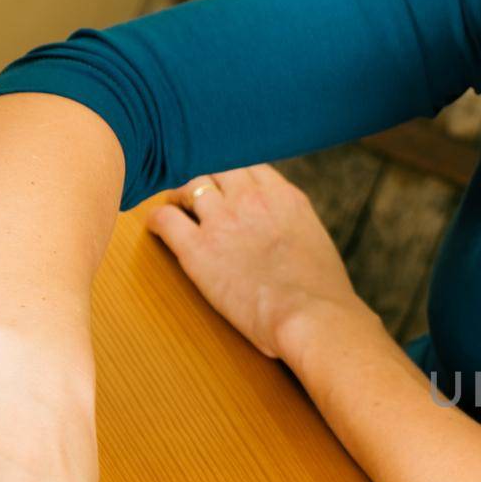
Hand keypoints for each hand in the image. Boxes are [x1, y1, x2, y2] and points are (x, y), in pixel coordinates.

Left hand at [150, 165, 361, 358]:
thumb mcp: (315, 241)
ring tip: (177, 209)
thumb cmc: (323, 295)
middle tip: (198, 197)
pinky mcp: (198, 249)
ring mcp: (223, 220)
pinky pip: (164, 219)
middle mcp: (252, 199)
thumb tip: (281, 233)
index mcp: (285, 197)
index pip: (249, 165)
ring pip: (188, 187)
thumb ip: (292, 225)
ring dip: (181, 197)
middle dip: (207, 180)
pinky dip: (158, 221)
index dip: (234, 174)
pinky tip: (158, 229)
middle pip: (216, 168)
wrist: (313, 316)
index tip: (228, 187)